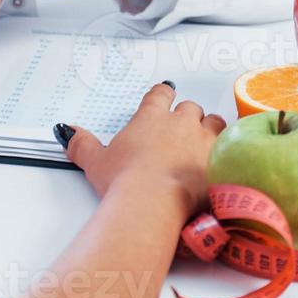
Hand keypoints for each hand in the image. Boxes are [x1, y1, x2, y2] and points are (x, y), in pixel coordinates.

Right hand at [61, 82, 225, 211]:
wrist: (151, 203)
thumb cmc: (125, 182)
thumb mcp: (95, 162)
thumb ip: (82, 143)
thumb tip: (69, 133)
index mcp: (151, 118)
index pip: (160, 94)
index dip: (162, 95)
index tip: (163, 95)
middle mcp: (181, 123)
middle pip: (190, 108)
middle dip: (187, 117)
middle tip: (180, 131)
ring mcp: (203, 140)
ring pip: (214, 123)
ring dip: (209, 130)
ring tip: (204, 142)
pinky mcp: (220, 160)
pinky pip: (228, 148)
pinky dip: (223, 153)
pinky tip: (220, 162)